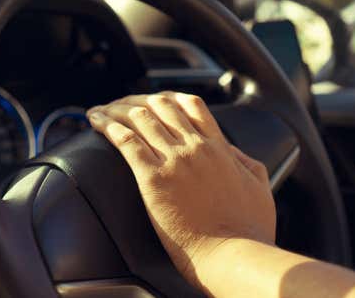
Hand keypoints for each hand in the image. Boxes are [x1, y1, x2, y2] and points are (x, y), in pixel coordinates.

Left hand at [87, 92, 275, 288]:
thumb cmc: (248, 230)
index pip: (191, 105)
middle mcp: (195, 147)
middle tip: (119, 105)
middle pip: (160, 105)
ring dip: (115, 110)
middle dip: (136, 101)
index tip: (152, 101)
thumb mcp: (259, 186)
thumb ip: (245, 162)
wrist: (231, 256)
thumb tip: (232, 149)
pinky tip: (96, 122)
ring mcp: (174, 161)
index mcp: (219, 147)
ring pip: (140, 118)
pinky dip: (108, 127)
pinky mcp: (153, 179)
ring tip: (99, 110)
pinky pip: (126, 142)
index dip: (168, 98)